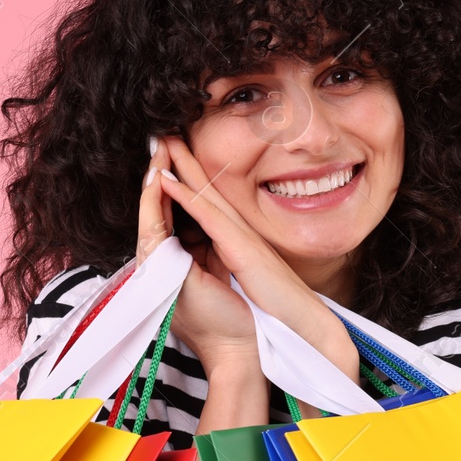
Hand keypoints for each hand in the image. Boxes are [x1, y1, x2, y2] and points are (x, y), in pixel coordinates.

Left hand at [153, 135, 359, 381]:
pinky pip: (206, 215)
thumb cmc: (269, 311)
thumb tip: (204, 249)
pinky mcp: (240, 248)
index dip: (183, 180)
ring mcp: (238, 237)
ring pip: (202, 193)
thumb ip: (221, 260)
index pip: (201, 205)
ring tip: (163, 141)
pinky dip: (185, 195)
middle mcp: (234, 233)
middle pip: (201, 189)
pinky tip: (166, 179)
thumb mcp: (239, 280)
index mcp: (231, 243)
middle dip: (180, 161)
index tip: (166, 159)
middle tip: (162, 134)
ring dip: (180, 165)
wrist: (298, 326)